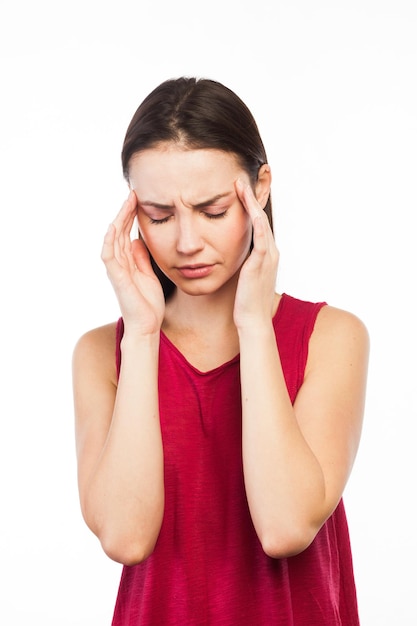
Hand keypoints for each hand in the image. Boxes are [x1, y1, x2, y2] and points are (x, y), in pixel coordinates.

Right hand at [101, 191, 164, 333]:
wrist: (147, 326)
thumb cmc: (148, 304)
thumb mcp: (149, 275)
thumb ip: (142, 259)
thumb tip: (138, 240)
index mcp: (128, 261)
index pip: (126, 233)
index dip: (131, 216)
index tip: (139, 199)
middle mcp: (119, 263)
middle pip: (119, 232)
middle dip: (125, 212)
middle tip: (133, 193)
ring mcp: (117, 270)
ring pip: (113, 239)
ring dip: (118, 220)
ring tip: (126, 202)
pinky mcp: (117, 278)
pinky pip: (109, 256)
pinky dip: (110, 241)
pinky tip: (114, 226)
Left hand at [233, 179, 278, 328]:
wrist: (253, 321)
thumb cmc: (246, 303)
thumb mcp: (245, 278)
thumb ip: (243, 264)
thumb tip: (231, 256)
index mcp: (267, 255)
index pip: (259, 224)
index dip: (251, 206)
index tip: (241, 190)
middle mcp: (271, 253)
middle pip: (262, 218)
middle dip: (253, 198)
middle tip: (243, 178)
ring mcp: (268, 257)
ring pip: (261, 223)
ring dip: (252, 203)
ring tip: (242, 185)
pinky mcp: (261, 264)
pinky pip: (260, 238)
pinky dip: (256, 222)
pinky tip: (251, 210)